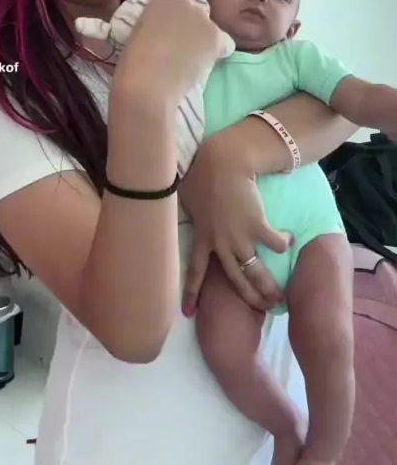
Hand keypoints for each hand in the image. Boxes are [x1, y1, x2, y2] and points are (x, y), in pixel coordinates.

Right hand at [114, 0, 229, 103]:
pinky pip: (224, 44)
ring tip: (195, 59)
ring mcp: (200, 18)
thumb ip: (156, 26)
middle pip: (199, 9)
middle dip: (196, 23)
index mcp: (159, 1)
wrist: (148, 81)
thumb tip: (165, 34)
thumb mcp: (139, 35)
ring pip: (211, 28)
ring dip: (206, 39)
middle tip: (188, 43)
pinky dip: (219, 53)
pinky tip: (208, 63)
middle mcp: (182, 3)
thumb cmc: (132, 65)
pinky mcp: (214, 36)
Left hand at [179, 137, 292, 314]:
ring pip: (256, 273)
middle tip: (264, 311)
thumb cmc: (202, 172)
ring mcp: (240, 237)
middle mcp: (221, 244)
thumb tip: (183, 211)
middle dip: (250, 298)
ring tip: (281, 298)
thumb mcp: (186, 196)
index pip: (194, 271)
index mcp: (202, 237)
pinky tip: (289, 240)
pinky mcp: (258, 226)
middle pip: (235, 280)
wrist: (224, 161)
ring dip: (270, 288)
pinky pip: (275, 244)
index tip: (188, 313)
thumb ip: (189, 211)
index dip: (191, 293)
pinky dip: (283, 244)